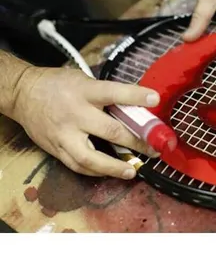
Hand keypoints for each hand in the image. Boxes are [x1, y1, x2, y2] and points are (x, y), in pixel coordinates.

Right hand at [11, 67, 159, 178]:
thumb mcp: (83, 80)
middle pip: (109, 131)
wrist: (23, 94)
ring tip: (132, 171)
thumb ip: (106, 95)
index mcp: (84, 92)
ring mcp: (64, 135)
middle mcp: (75, 114)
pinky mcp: (57, 149)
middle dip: (136, 142)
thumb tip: (135, 108)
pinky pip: (78, 166)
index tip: (155, 99)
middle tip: (154, 148)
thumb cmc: (57, 85)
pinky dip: (96, 171)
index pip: (114, 93)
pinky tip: (110, 172)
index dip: (135, 96)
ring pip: (91, 158)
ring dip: (114, 167)